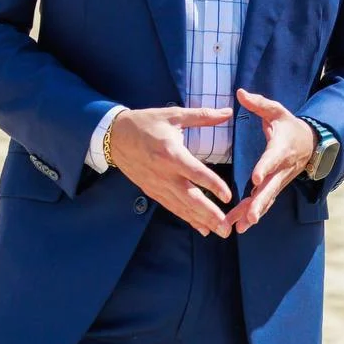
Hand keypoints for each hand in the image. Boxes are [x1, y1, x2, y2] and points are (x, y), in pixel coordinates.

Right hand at [109, 105, 234, 237]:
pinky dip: (187, 218)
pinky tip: (201, 227)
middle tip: (227, 228)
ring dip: (201, 221)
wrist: (114, 136)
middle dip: (209, 214)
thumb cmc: (146, 123)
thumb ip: (203, 116)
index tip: (228, 197)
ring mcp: (157, 185)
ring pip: (182, 207)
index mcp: (171, 154)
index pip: (195, 173)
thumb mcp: (174, 115)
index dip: (213, 185)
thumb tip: (229, 111)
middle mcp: (164, 174)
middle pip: (190, 198)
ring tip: (220, 232)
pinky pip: (172, 207)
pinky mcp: (152, 191)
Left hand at [224, 89, 314, 233]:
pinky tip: (239, 226)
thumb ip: (259, 104)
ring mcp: (279, 181)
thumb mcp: (277, 111)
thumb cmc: (290, 126)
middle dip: (259, 203)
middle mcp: (281, 168)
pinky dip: (253, 214)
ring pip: (266, 199)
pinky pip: (264, 202)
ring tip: (239, 227)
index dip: (264, 168)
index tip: (254, 178)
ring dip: (253, 213)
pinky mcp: (275, 187)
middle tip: (249, 216)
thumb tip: (240, 92)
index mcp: (280, 148)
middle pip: (270, 187)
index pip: (272, 159)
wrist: (311, 144)